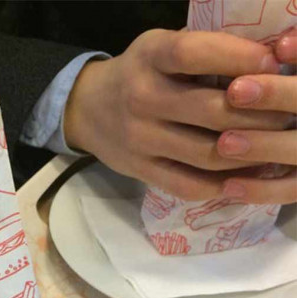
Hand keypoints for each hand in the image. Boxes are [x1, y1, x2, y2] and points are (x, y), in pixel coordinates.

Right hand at [64, 29, 289, 201]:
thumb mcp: (160, 47)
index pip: (196, 54)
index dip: (240, 58)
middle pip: (211, 111)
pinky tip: (244, 176)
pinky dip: (222, 185)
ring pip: (208, 154)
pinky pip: (188, 185)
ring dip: (250, 153)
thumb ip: (204, 50)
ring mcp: (139, 140)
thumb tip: (270, 57)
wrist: (88, 110)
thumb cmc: (138, 73)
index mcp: (149, 57)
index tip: (274, 64)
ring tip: (273, 145)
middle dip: (260, 114)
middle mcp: (141, 98)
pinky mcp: (140, 170)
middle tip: (288, 113)